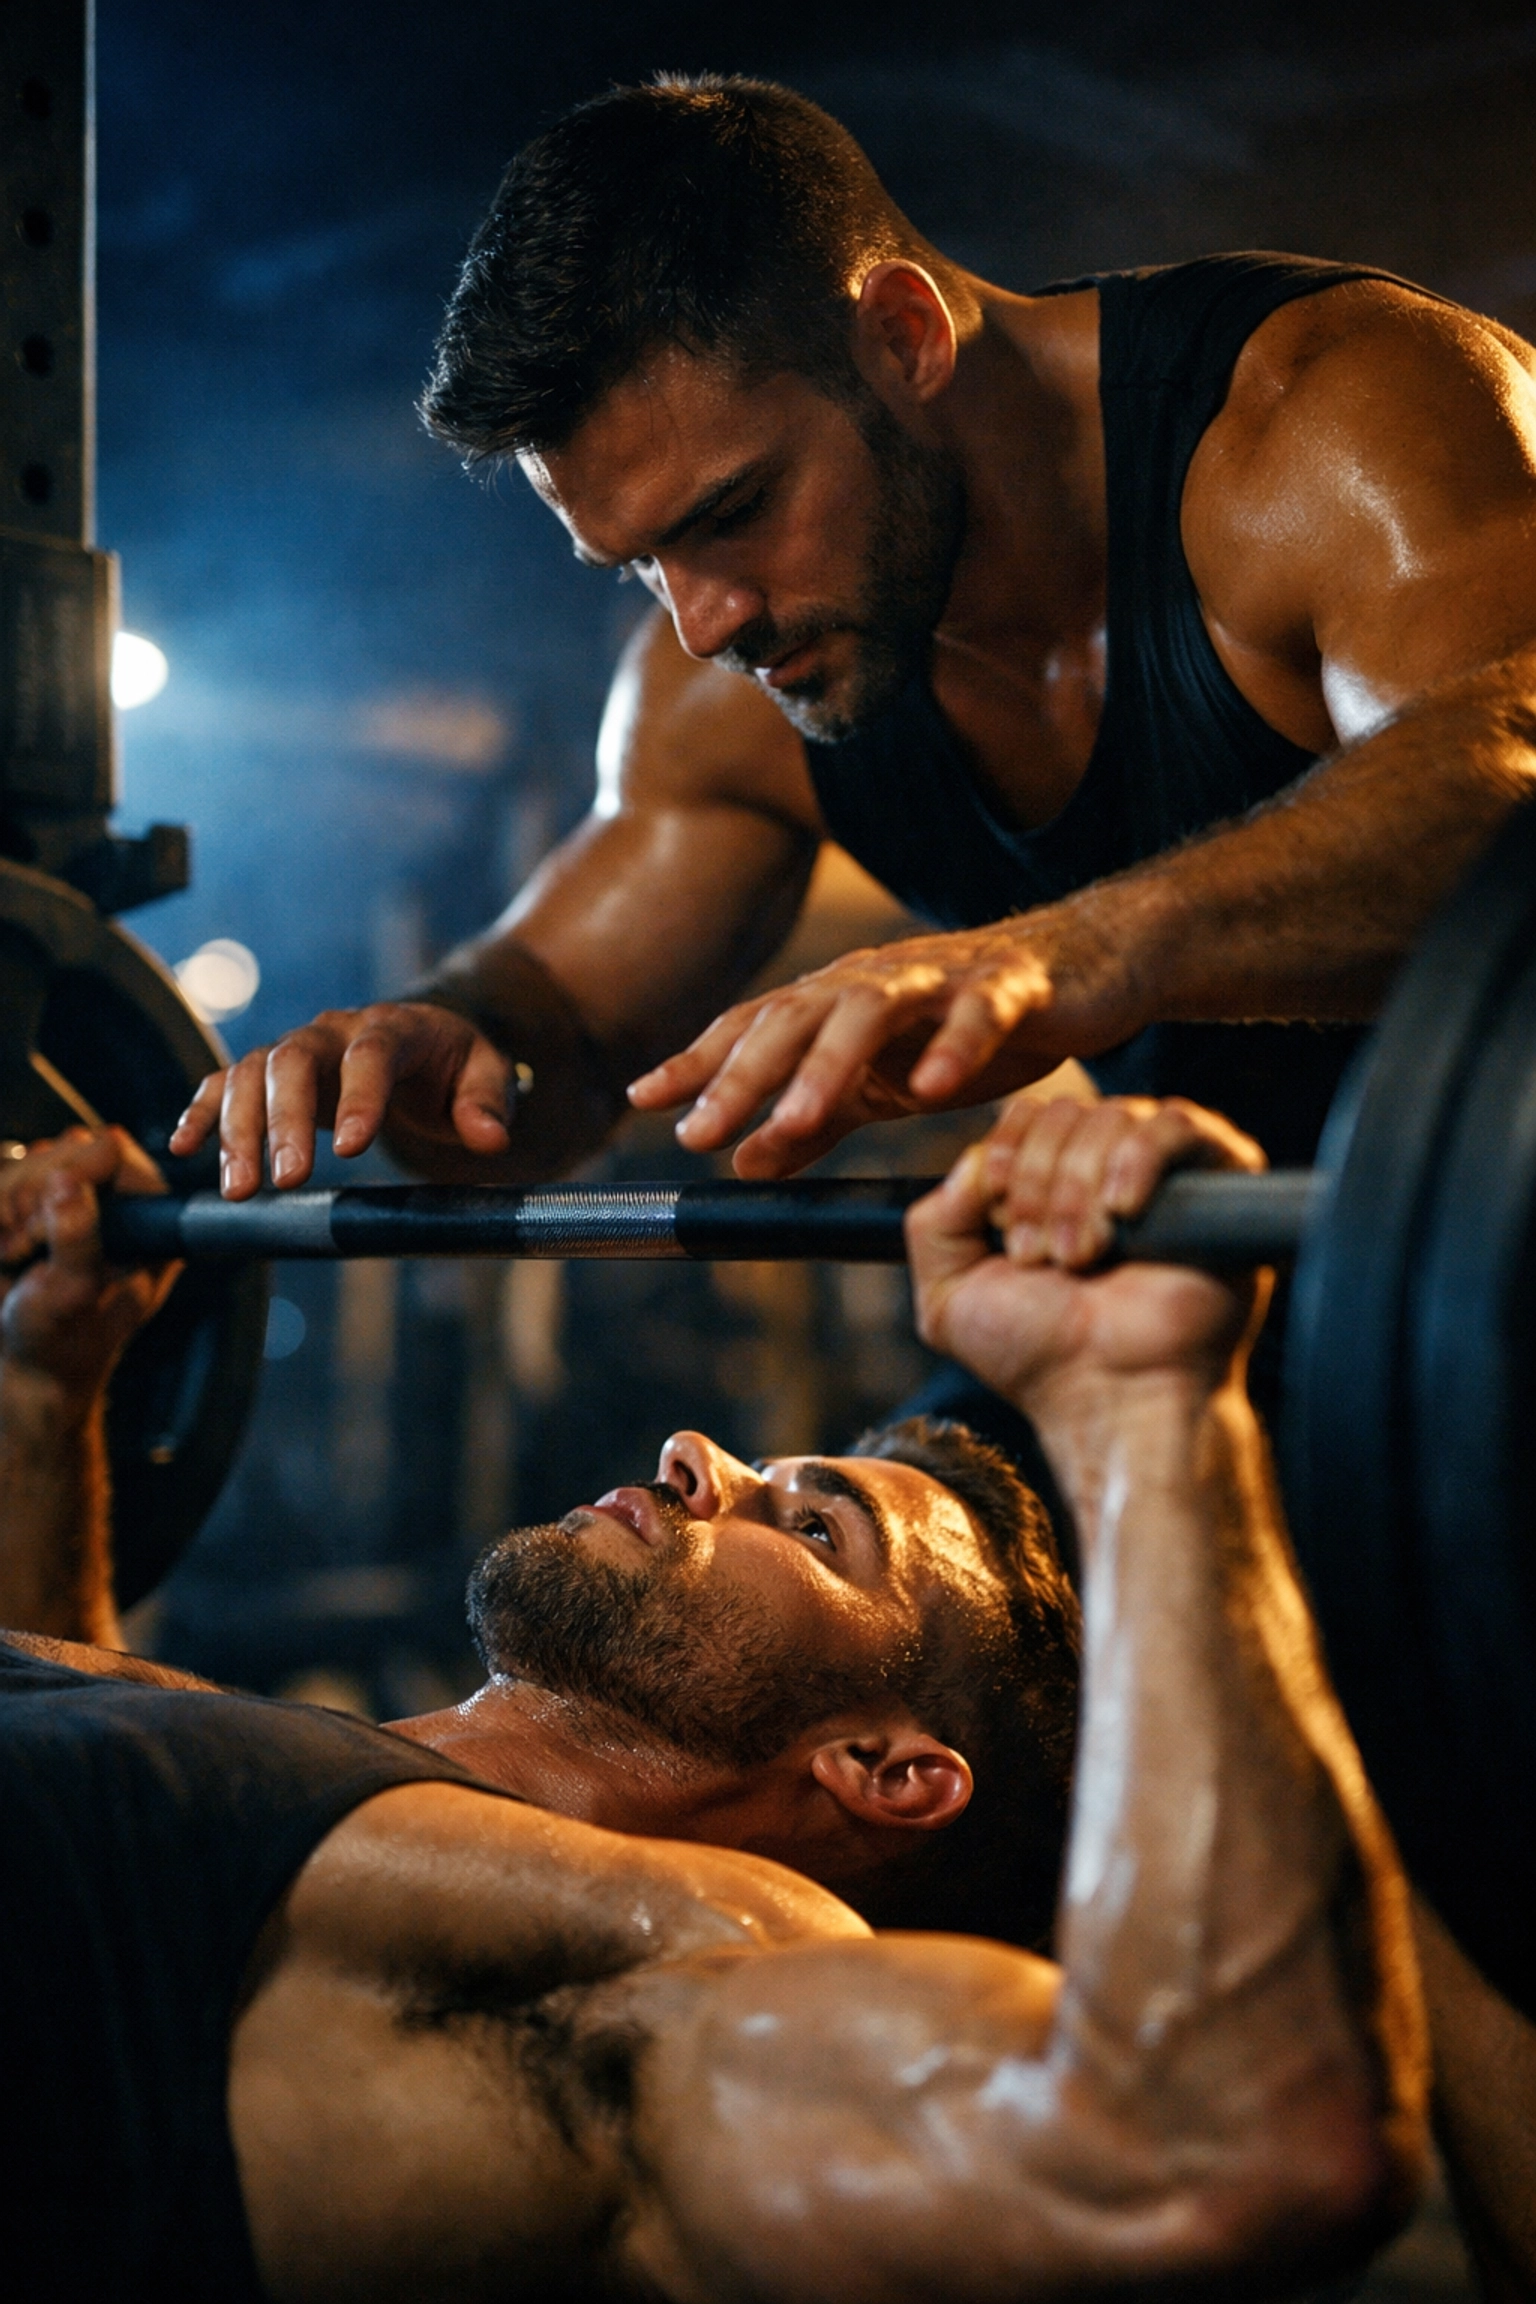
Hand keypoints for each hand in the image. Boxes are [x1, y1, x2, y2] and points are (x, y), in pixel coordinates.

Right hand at [0, 1129, 178, 1407]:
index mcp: (150, 1221)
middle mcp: (122, 1202)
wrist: (28, 1367)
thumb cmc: (61, 1342)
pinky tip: (4, 1246)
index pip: (109, 1150)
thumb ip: (75, 1240)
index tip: (39, 1231)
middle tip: (21, 1249)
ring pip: (31, 1160)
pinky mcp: (46, 1204)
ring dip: (7, 1206)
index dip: (66, 1178)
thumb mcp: (70, 1297)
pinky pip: (10, 1176)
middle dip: (27, 1198)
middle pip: (63, 1148)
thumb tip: (67, 1184)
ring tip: (13, 1254)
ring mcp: (83, 1199)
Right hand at [168, 1003, 516, 1196]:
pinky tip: (183, 1148)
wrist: (421, 1039)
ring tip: (240, 1190)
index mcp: (394, 1027)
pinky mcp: (270, 1071)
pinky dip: (202, 1111)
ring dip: (239, 1129)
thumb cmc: (455, 1062)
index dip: (359, 1097)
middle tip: (287, 1180)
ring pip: (252, 1072)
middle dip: (285, 1120)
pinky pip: (225, 1082)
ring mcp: (297, 1048)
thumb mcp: (487, 1074)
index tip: (351, 1148)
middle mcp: (335, 1030)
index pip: (372, 1053)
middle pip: (294, 1060)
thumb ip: (489, 1103)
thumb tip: (489, 1138)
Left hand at [627, 905, 1134, 1178]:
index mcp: (837, 1000)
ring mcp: (942, 977)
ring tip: (795, 1119)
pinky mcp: (1011, 985)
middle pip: (794, 1017)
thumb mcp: (885, 1085)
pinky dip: (954, 1046)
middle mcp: (876, 979)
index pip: (753, 1026)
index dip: (696, 1059)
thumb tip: (740, 1161)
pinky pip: (977, 1013)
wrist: (1082, 969)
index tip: (640, 1099)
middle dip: (742, 1075)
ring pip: (871, 1011)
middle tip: (700, 1132)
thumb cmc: (971, 1026)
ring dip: (828, 1065)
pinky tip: (935, 1090)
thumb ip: (816, 1122)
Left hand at [906, 1096, 1266, 1417]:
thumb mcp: (948, 1295)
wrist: (1110, 1394)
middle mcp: (1105, 1165)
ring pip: (1113, 1118)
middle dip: (1040, 1184)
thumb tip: (975, 1160)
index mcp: (1048, 1179)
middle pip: (1064, 1112)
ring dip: (1080, 1190)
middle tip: (1044, 1258)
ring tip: (1083, 1257)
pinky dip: (1138, 1159)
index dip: (1007, 1157)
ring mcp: (1163, 1170)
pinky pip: (1176, 1125)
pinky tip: (1124, 1210)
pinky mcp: (1219, 1180)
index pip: (1024, 1114)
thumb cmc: (1036, 1352)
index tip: (1003, 1227)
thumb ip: (932, 1220)